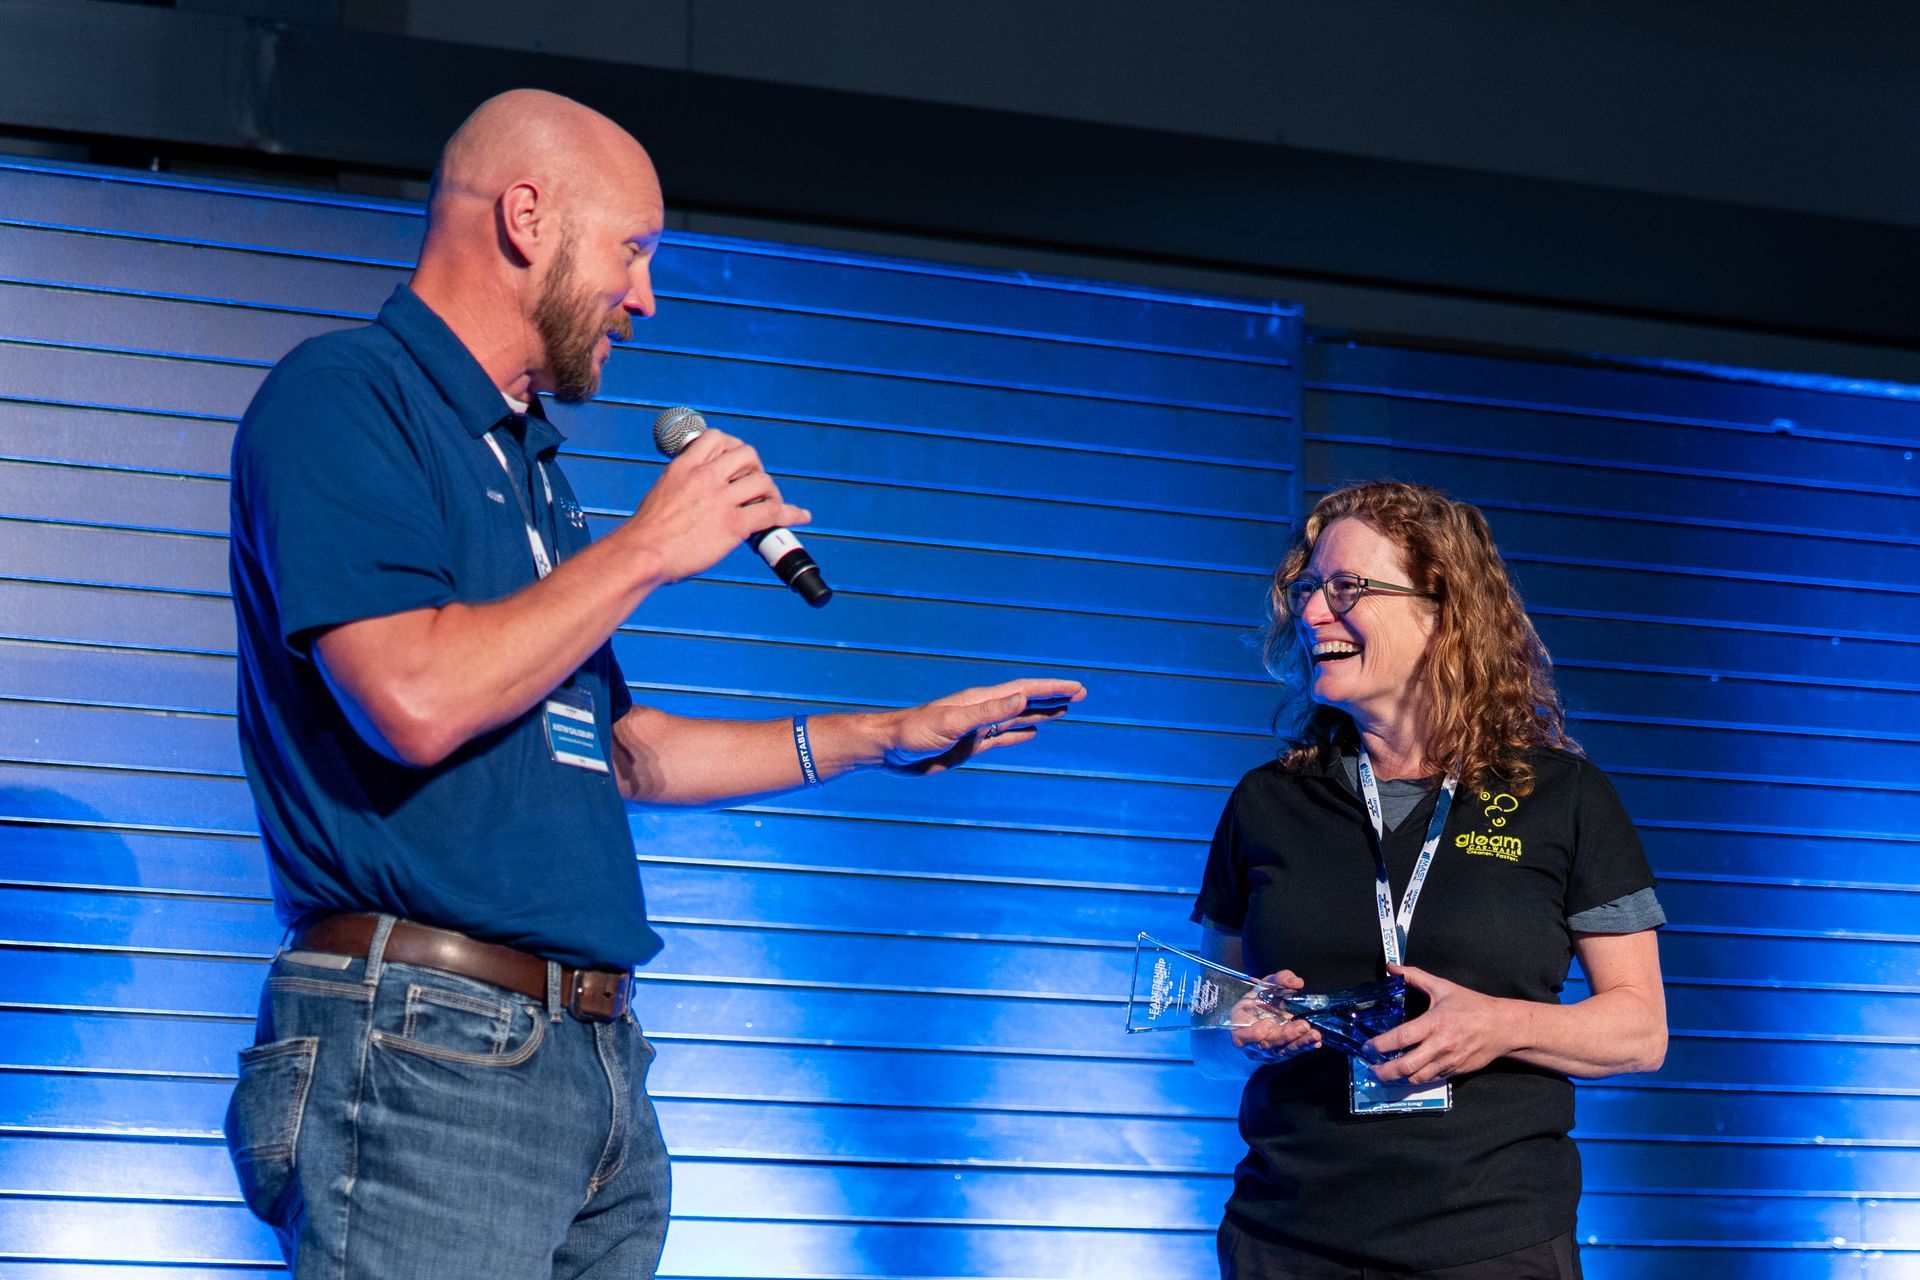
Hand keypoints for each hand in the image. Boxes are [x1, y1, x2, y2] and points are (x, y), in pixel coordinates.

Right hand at [622, 430, 811, 584]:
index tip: (736, 463)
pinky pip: (772, 512)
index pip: (718, 438)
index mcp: (685, 465)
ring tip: (769, 505)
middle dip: (756, 468)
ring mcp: (721, 499)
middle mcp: (705, 477)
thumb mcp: (662, 491)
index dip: (733, 447)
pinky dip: (791, 513)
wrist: (642, 554)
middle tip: (754, 486)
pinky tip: (800, 516)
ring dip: (771, 492)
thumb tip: (696, 492)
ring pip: (762, 481)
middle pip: (747, 454)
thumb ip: (683, 483)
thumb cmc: (648, 532)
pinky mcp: (733, 524)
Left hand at [880, 679, 1084, 774]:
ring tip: (1064, 709)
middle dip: (1052, 697)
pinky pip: (1002, 738)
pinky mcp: (970, 746)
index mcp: (980, 701)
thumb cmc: (915, 733)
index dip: (1051, 690)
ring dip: (1040, 712)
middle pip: (1025, 700)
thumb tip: (1022, 698)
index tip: (1076, 688)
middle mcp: (982, 711)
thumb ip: (988, 712)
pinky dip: (1019, 734)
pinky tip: (1031, 732)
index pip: (1024, 691)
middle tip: (1080, 694)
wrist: (889, 750)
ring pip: (1017, 717)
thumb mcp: (954, 722)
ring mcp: (977, 728)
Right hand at [1229, 970, 1320, 1062]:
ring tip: (1314, 1034)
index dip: (1255, 1033)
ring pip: (1282, 1050)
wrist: (1257, 1015)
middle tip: (1302, 1025)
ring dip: (1299, 1042)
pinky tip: (1315, 1042)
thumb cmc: (1258, 999)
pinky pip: (1292, 1051)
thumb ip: (1279, 980)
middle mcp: (1252, 1042)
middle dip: (1285, 1035)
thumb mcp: (1265, 984)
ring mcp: (1267, 1051)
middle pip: (1267, 1044)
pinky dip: (1305, 1046)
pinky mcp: (1281, 1053)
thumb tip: (1296, 982)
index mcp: (1240, 1025)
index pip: (1244, 1036)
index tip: (1269, 1023)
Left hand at [1365, 963, 1513, 1084]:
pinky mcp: (1455, 1071)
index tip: (1367, 1047)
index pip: (1402, 1038)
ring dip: (1399, 1078)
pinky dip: (1416, 1078)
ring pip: (1417, 1077)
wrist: (1502, 1027)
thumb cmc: (1472, 1006)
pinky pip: (1431, 1079)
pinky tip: (1406, 1074)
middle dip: (1385, 1071)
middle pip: (1407, 1065)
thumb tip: (1392, 967)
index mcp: (1435, 1023)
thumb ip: (1415, 976)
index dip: (1381, 1045)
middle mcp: (1440, 1045)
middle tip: (1372, 1069)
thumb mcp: (1443, 987)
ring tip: (1386, 1073)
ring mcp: (1448, 1061)